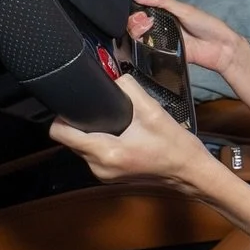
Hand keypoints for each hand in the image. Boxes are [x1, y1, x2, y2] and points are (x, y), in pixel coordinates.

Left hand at [50, 75, 208, 187]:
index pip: (60, 133)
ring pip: (79, 146)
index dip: (63, 114)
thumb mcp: (152, 110)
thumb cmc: (175, 147)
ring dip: (89, 132)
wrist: (189, 171)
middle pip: (68, 139)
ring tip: (111, 121)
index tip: (75, 104)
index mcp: (107, 152)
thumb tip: (112, 75)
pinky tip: (118, 133)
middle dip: (79, 121)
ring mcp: (102, 174)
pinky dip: (99, 141)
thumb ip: (128, 88)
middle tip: (100, 109)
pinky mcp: (108, 174)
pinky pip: (92, 153)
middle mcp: (99, 167)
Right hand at [127, 0, 244, 73]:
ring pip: (140, 38)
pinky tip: (145, 43)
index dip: (135, 9)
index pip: (143, 10)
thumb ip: (161, 1)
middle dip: (134, 21)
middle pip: (138, 24)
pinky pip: (148, 52)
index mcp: (166, 13)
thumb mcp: (184, 9)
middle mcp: (162, 27)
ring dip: (137, 33)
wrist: (221, 48)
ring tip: (145, 29)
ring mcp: (162, 41)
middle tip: (142, 20)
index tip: (135, 9)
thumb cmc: (207, 26)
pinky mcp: (164, 55)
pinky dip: (143, 48)